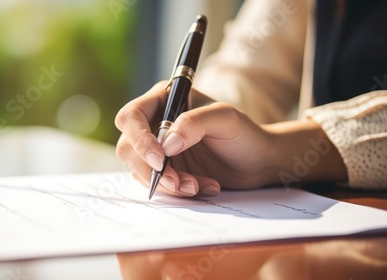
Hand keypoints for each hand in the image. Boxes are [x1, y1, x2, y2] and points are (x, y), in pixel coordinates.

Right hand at [115, 81, 277, 196]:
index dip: (138, 138)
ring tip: (198, 186)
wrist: (258, 162)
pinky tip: (203, 186)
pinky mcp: (165, 171)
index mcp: (164, 100)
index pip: (132, 117)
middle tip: (178, 182)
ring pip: (140, 170)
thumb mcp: (225, 119)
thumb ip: (194, 123)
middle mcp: (155, 123)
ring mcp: (158, 149)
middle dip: (151, 169)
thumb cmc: (243, 133)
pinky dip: (177, 191)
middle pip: (128, 147)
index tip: (159, 159)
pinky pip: (157, 184)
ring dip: (167, 183)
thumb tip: (166, 144)